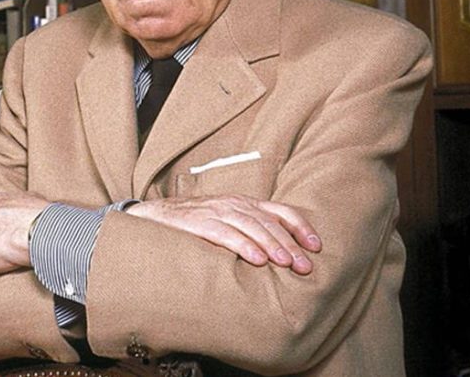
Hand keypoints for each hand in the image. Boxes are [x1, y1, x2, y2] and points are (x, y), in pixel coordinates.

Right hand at [126, 196, 321, 272]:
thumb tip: (282, 254)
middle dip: (290, 245)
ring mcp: (216, 212)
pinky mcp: (198, 223)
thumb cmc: (194, 223)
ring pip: (251, 227)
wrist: (153, 216)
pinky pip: (224, 234)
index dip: (300, 227)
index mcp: (244, 203)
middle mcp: (234, 204)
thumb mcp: (227, 221)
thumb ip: (250, 230)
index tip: (316, 246)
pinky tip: (256, 260)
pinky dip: (242, 246)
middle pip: (269, 223)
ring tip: (286, 264)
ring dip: (271, 246)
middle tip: (305, 267)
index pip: (280, 211)